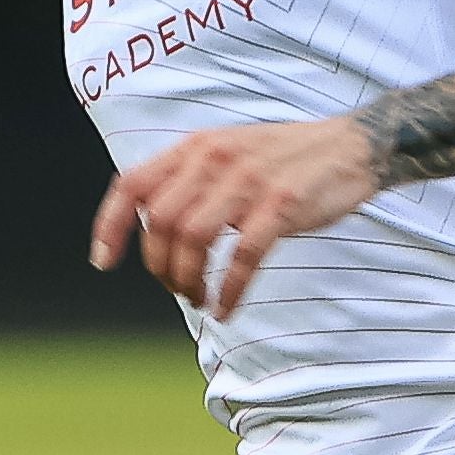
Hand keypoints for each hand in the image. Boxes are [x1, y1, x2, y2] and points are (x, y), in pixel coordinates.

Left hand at [90, 116, 377, 320]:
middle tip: (177, 289)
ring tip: (200, 300)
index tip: (103, 263)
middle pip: (161, 223)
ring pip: (194, 239)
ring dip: (189, 281)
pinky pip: (242, 257)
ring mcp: (249, 181)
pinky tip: (226, 308)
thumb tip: (155, 229)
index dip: (110, 226)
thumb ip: (191, 181)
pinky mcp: (282, 205)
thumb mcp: (228, 153)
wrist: (351, 146)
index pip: (132, 184)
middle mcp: (215, 159)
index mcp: (196, 148)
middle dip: (160, 267)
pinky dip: (229, 290)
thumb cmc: (285, 159)